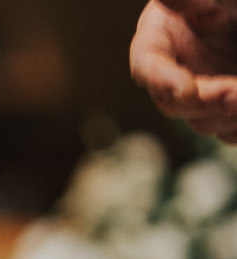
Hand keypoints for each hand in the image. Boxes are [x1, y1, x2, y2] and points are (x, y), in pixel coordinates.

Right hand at [131, 0, 236, 140]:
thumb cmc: (227, 5)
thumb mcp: (213, 0)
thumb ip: (187, 0)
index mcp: (160, 40)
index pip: (147, 65)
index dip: (161, 80)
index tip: (184, 88)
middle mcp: (174, 71)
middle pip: (172, 102)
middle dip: (205, 102)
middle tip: (235, 94)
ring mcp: (199, 93)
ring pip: (200, 121)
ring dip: (225, 116)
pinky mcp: (221, 110)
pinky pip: (225, 128)